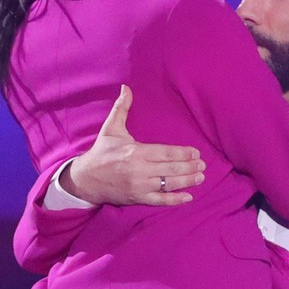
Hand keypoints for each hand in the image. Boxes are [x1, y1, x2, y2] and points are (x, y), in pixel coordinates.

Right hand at [62, 85, 205, 205]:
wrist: (86, 179)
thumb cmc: (101, 153)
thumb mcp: (110, 129)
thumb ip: (121, 108)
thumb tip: (126, 88)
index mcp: (136, 152)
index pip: (166, 152)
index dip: (183, 153)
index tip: (196, 153)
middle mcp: (139, 170)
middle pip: (171, 168)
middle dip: (190, 167)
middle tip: (203, 165)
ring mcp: (139, 186)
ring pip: (169, 184)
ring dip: (187, 181)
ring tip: (201, 177)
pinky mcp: (137, 198)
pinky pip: (160, 200)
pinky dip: (175, 200)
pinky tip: (188, 197)